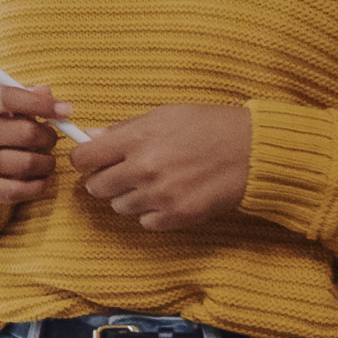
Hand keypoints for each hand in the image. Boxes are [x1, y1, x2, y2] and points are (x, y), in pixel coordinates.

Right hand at [0, 83, 66, 206]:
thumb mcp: (8, 106)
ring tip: (46, 160)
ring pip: (26, 163)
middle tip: (50, 139)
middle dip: (48, 137)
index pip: (8, 98)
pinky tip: (40, 178)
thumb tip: (47, 93)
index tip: (65, 111)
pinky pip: (18, 189)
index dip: (40, 104)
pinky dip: (38, 185)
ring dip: (47, 162)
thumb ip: (29, 97)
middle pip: (25, 132)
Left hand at [59, 101, 255, 234]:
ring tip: (155, 182)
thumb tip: (91, 136)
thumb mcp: (165, 115)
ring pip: (119, 206)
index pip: (83, 158)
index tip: (92, 159)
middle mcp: (144, 169)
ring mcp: (160, 195)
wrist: (254, 151)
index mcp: (137, 139)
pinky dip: (152, 212)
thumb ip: (124, 129)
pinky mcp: (176, 215)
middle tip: (124, 171)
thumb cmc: (210, 127)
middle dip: (105, 179)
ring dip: (130, 196)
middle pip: (96, 187)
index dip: (85, 159)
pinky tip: (170, 195)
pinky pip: (144, 222)